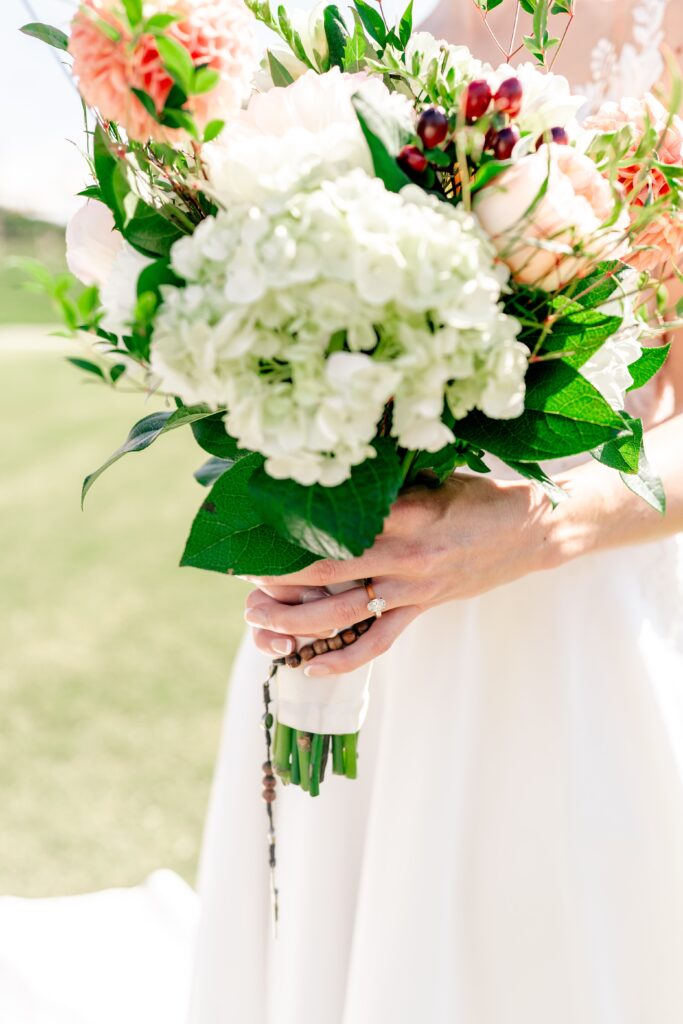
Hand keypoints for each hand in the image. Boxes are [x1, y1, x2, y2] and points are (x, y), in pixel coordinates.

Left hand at [243, 474, 551, 676]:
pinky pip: (378, 641)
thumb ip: (387, 487)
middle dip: (279, 580)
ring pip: (344, 613)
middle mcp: (405, 555)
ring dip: (297, 622)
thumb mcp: (434, 477)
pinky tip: (310, 666)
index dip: (290, 531)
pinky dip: (343, 657)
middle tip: (243, 582)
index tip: (254, 530)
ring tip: (260, 622)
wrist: (533, 531)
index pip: (335, 525)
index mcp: (405, 514)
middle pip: (327, 570)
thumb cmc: (480, 495)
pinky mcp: (422, 609)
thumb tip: (332, 480)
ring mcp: (413, 588)